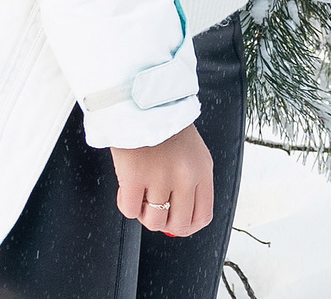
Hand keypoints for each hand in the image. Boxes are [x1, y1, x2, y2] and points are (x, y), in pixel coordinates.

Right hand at [111, 122, 212, 236]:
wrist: (140, 103)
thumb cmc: (164, 127)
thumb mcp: (192, 153)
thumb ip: (191, 185)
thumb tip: (179, 223)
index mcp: (202, 170)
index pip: (203, 216)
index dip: (187, 226)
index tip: (176, 224)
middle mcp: (185, 176)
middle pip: (179, 224)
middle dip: (165, 222)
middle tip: (155, 208)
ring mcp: (160, 177)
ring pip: (153, 221)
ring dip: (144, 213)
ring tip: (141, 194)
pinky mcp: (134, 177)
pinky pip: (130, 211)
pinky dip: (127, 204)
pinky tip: (128, 188)